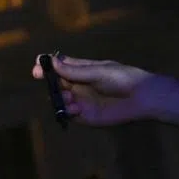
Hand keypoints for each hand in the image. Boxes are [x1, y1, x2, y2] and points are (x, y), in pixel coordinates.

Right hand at [31, 54, 156, 125]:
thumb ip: (74, 71)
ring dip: (59, 98)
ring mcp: (81, 101)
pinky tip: (76, 108)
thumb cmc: (122, 78)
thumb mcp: (97, 71)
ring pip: (60, 100)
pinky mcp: (85, 116)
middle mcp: (78, 85)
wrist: (141, 98)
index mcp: (81, 70)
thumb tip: (52, 62)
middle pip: (56, 83)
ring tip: (69, 98)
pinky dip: (68, 112)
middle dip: (50, 84)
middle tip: (49, 84)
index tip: (37, 67)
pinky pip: (70, 114)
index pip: (59, 66)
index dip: (47, 66)